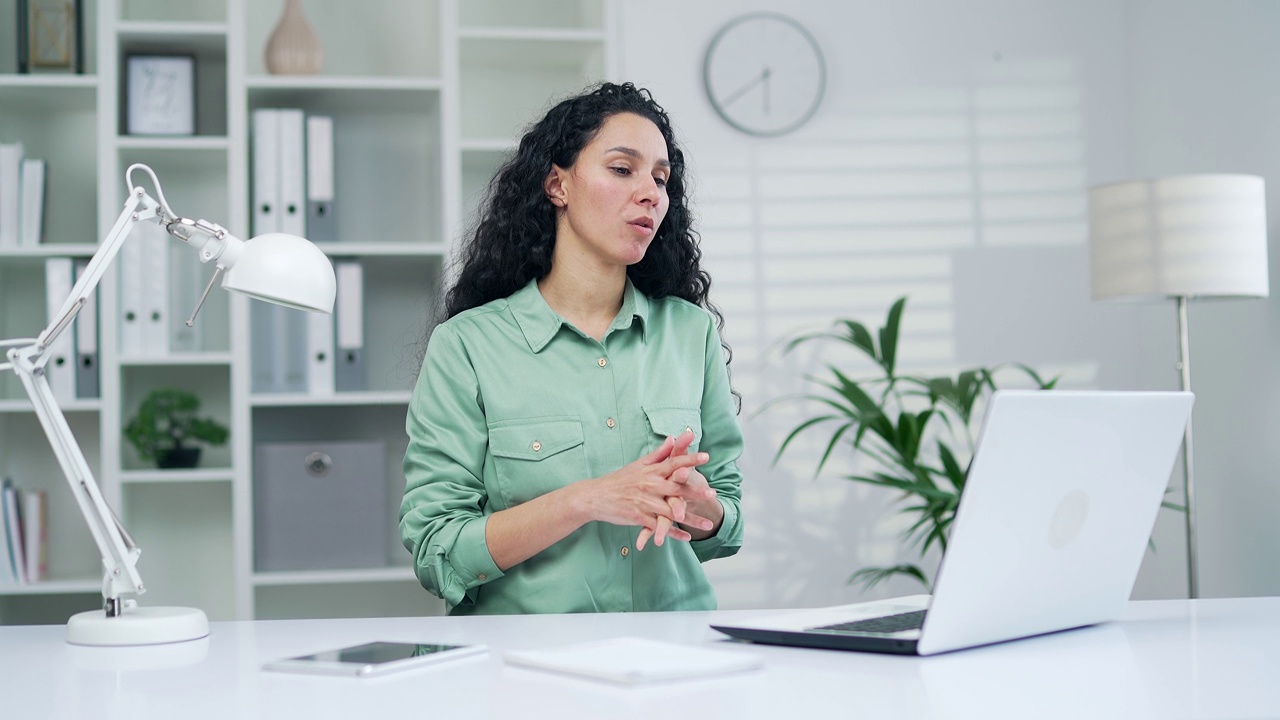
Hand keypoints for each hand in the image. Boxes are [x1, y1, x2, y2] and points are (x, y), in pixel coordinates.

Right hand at [576, 437, 710, 540]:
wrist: (596, 496)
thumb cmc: (619, 480)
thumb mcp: (638, 464)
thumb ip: (659, 454)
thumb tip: (672, 438)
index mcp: (651, 471)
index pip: (673, 463)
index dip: (690, 460)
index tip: (706, 457)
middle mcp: (649, 486)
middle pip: (676, 489)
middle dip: (695, 492)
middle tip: (712, 494)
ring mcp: (644, 502)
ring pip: (671, 512)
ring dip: (690, 518)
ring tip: (708, 525)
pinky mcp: (639, 517)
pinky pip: (659, 527)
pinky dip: (673, 533)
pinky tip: (687, 537)